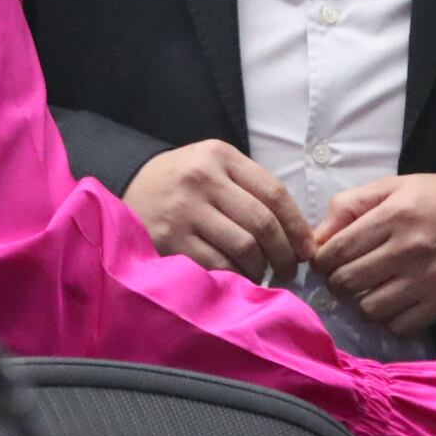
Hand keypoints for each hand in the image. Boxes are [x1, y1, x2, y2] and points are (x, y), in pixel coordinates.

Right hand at [121, 140, 315, 282]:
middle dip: (284, 254)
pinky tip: (237, 278)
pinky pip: (218, 265)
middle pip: (263, 223)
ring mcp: (184, 210)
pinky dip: (235, 277)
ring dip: (260, 269)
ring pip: (244, 247)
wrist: (128, 189)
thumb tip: (296, 233)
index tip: (307, 250)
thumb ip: (249, 188)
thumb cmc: (182, 183)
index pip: (274, 193)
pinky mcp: (170, 239)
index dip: (298, 226)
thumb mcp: (213, 168)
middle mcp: (203, 178)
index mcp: (220, 156)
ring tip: (262, 274)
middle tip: (289, 271)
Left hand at [310, 174, 435, 338]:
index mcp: (393, 216)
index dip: (322, 261)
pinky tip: (392, 304)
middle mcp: (408, 249)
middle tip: (343, 277)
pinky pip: (400, 326)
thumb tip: (318, 237)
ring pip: (370, 308)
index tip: (324, 262)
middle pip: (348, 282)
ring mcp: (427, 280)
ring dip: (361, 303)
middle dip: (337, 282)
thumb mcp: (396, 186)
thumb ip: (352, 205)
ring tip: (368, 291)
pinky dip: (389, 319)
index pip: (337, 250)